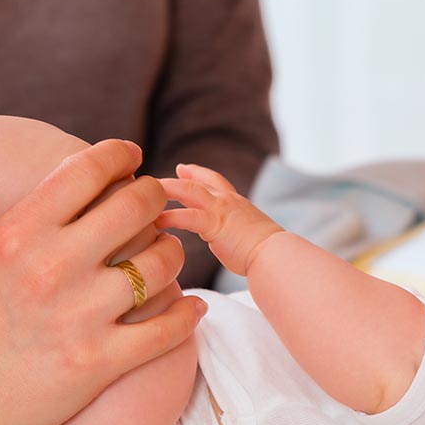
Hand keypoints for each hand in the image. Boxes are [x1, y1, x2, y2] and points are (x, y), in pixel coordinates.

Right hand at [0, 140, 206, 424]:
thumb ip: (37, 209)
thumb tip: (84, 175)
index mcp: (21, 228)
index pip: (91, 167)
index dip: (121, 154)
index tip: (132, 159)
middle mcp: (52, 265)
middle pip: (136, 205)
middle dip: (154, 198)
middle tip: (155, 204)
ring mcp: (79, 314)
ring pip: (161, 261)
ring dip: (170, 253)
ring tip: (165, 253)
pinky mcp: (97, 362)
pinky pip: (166, 328)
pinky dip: (185, 313)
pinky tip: (189, 304)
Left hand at [157, 163, 282, 275]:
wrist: (276, 255)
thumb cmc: (267, 254)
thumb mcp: (250, 235)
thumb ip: (237, 232)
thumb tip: (232, 241)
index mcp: (236, 203)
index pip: (214, 181)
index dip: (197, 174)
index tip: (183, 168)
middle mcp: (227, 201)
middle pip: (196, 181)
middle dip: (176, 177)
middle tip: (157, 177)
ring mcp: (221, 209)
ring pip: (188, 191)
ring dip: (166, 190)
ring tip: (147, 194)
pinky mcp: (215, 224)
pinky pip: (187, 216)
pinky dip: (170, 217)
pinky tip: (156, 222)